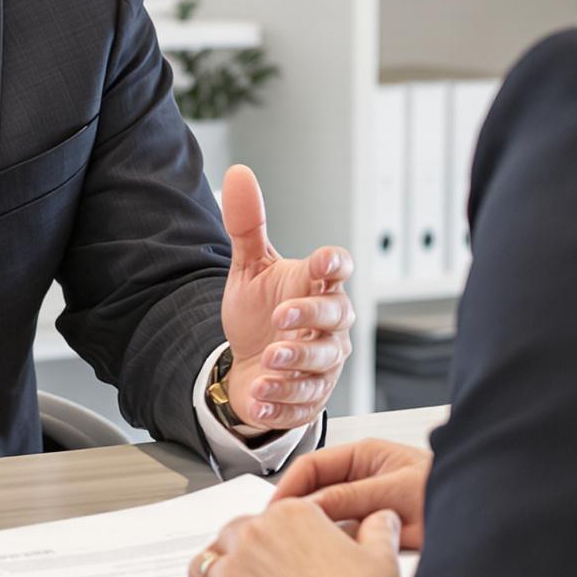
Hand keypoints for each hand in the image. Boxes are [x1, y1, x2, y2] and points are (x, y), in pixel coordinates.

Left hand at [178, 498, 400, 576]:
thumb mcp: (380, 559)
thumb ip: (378, 530)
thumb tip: (382, 516)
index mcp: (291, 515)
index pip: (267, 516)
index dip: (266, 535)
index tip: (270, 552)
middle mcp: (255, 534)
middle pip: (229, 536)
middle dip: (231, 553)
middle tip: (238, 572)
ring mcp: (232, 569)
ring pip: (202, 565)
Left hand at [217, 164, 353, 436]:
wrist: (249, 363)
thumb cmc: (260, 312)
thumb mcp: (249, 268)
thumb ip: (247, 225)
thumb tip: (238, 173)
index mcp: (317, 286)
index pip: (338, 268)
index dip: (334, 263)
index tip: (322, 261)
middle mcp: (328, 326)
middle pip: (336, 318)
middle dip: (310, 318)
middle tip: (280, 319)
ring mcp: (323, 364)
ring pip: (321, 366)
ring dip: (293, 366)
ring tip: (266, 362)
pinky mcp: (309, 398)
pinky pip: (301, 402)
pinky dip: (280, 401)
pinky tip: (259, 396)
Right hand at [271, 439, 432, 547]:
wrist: (482, 520)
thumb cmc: (447, 492)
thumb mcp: (395, 491)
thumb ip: (351, 497)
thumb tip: (310, 506)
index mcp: (363, 456)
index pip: (312, 466)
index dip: (288, 487)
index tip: (272, 510)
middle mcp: (362, 479)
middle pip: (315, 492)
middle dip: (295, 512)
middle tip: (276, 534)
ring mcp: (367, 505)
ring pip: (327, 518)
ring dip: (314, 532)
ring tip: (295, 550)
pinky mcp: (374, 532)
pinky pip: (344, 538)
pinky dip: (334, 548)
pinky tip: (326, 561)